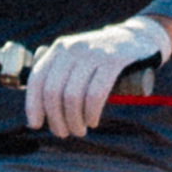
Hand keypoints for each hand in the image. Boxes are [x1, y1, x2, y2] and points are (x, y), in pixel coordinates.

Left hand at [22, 14, 171, 136]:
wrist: (138, 38)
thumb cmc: (102, 57)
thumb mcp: (77, 58)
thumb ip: (60, 74)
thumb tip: (41, 109)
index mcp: (59, 48)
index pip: (37, 79)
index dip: (33, 105)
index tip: (36, 124)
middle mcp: (73, 48)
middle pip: (54, 91)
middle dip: (56, 119)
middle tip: (64, 133)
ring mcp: (94, 53)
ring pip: (73, 95)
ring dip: (74, 120)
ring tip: (79, 130)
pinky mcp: (114, 60)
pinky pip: (96, 93)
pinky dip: (91, 112)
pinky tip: (92, 121)